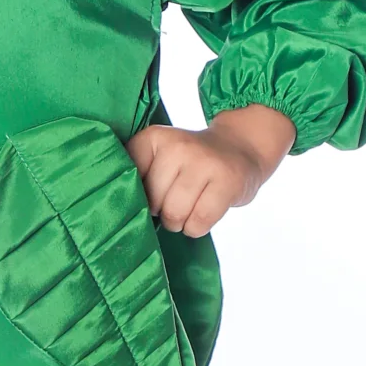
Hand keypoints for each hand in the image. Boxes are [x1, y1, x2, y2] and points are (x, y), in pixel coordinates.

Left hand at [126, 105, 295, 237]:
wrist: (240, 148)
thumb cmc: (191, 162)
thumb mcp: (159, 156)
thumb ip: (138, 175)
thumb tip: (124, 211)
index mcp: (153, 137)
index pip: (129, 180)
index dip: (139, 196)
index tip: (154, 190)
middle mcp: (177, 145)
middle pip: (153, 202)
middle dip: (161, 213)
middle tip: (175, 202)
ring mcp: (204, 162)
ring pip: (175, 214)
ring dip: (179, 223)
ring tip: (188, 209)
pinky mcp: (227, 182)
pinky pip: (199, 222)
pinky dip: (196, 228)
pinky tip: (202, 214)